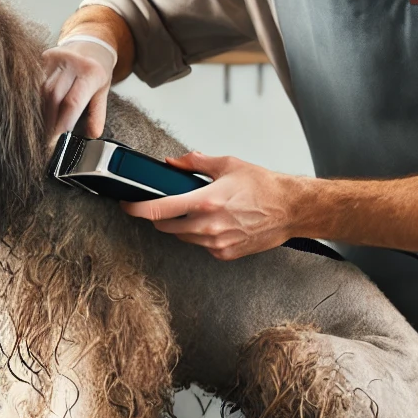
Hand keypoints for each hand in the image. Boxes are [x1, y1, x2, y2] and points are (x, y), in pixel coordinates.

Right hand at [42, 39, 114, 138]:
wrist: (92, 42)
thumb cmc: (97, 69)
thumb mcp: (103, 90)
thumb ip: (97, 113)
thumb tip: (92, 135)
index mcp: (91, 72)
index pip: (73, 101)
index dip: (63, 123)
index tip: (57, 140)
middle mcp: (72, 63)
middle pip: (53, 96)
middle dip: (48, 120)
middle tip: (46, 138)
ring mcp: (55, 58)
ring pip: (41, 89)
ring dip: (40, 110)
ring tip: (39, 126)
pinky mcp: (43, 57)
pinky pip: (35, 80)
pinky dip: (34, 97)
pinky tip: (34, 109)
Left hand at [121, 151, 305, 259]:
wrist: (290, 209)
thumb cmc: (264, 187)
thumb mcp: (228, 165)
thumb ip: (196, 163)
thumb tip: (174, 163)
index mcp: (206, 201)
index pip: (159, 209)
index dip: (136, 209)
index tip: (127, 206)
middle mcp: (208, 226)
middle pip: (166, 227)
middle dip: (161, 216)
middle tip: (168, 204)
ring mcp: (216, 243)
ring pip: (183, 238)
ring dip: (182, 226)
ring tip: (200, 211)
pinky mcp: (225, 254)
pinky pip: (201, 246)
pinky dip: (201, 235)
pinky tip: (216, 223)